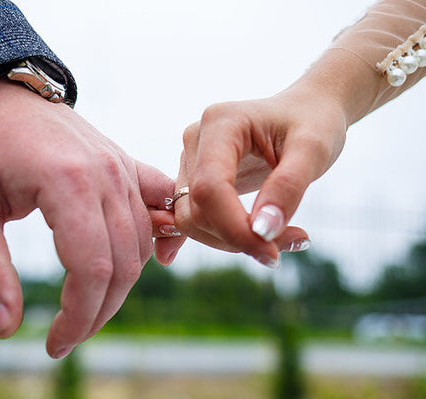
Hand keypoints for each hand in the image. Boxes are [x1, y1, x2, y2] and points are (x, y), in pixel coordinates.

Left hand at [0, 78, 183, 358]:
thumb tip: (5, 327)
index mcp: (66, 183)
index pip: (91, 269)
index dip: (78, 318)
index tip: (53, 343)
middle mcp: (107, 175)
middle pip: (123, 265)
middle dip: (97, 312)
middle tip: (66, 335)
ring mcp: (122, 168)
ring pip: (142, 244)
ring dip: (121, 285)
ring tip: (87, 306)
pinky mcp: (126, 165)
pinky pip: (161, 205)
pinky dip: (165, 236)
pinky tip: (160, 259)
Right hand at [175, 84, 346, 265]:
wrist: (307, 110)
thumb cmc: (314, 122)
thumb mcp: (314, 150)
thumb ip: (288, 187)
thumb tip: (262, 232)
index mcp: (220, 123)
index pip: (210, 189)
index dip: (235, 228)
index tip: (272, 252)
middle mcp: (196, 139)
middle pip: (196, 210)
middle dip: (238, 238)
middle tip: (286, 244)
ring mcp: (192, 158)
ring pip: (192, 220)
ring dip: (231, 241)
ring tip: (278, 238)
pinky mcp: (196, 176)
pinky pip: (194, 217)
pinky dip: (220, 237)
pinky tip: (251, 239)